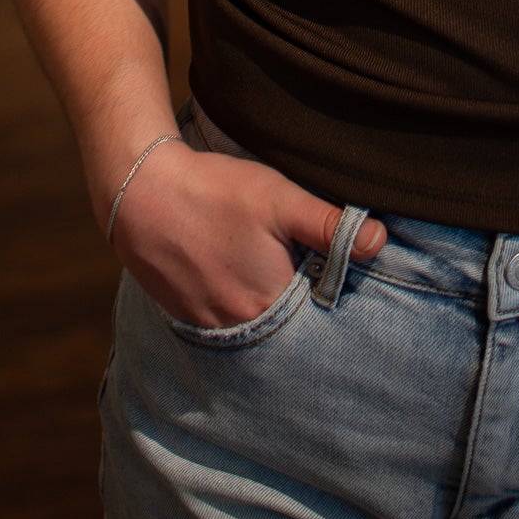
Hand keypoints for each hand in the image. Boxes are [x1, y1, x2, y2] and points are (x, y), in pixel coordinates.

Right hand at [110, 139, 385, 327]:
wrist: (140, 191)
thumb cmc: (216, 192)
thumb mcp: (281, 199)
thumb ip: (329, 224)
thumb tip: (378, 242)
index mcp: (268, 305)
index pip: (316, 318)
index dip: (329, 296)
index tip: (337, 282)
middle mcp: (237, 327)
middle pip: (285, 327)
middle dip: (300, 307)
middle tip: (302, 275)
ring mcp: (206, 324)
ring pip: (253, 325)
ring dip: (267, 306)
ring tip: (269, 274)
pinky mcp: (183, 313)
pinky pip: (222, 321)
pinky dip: (235, 304)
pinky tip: (236, 275)